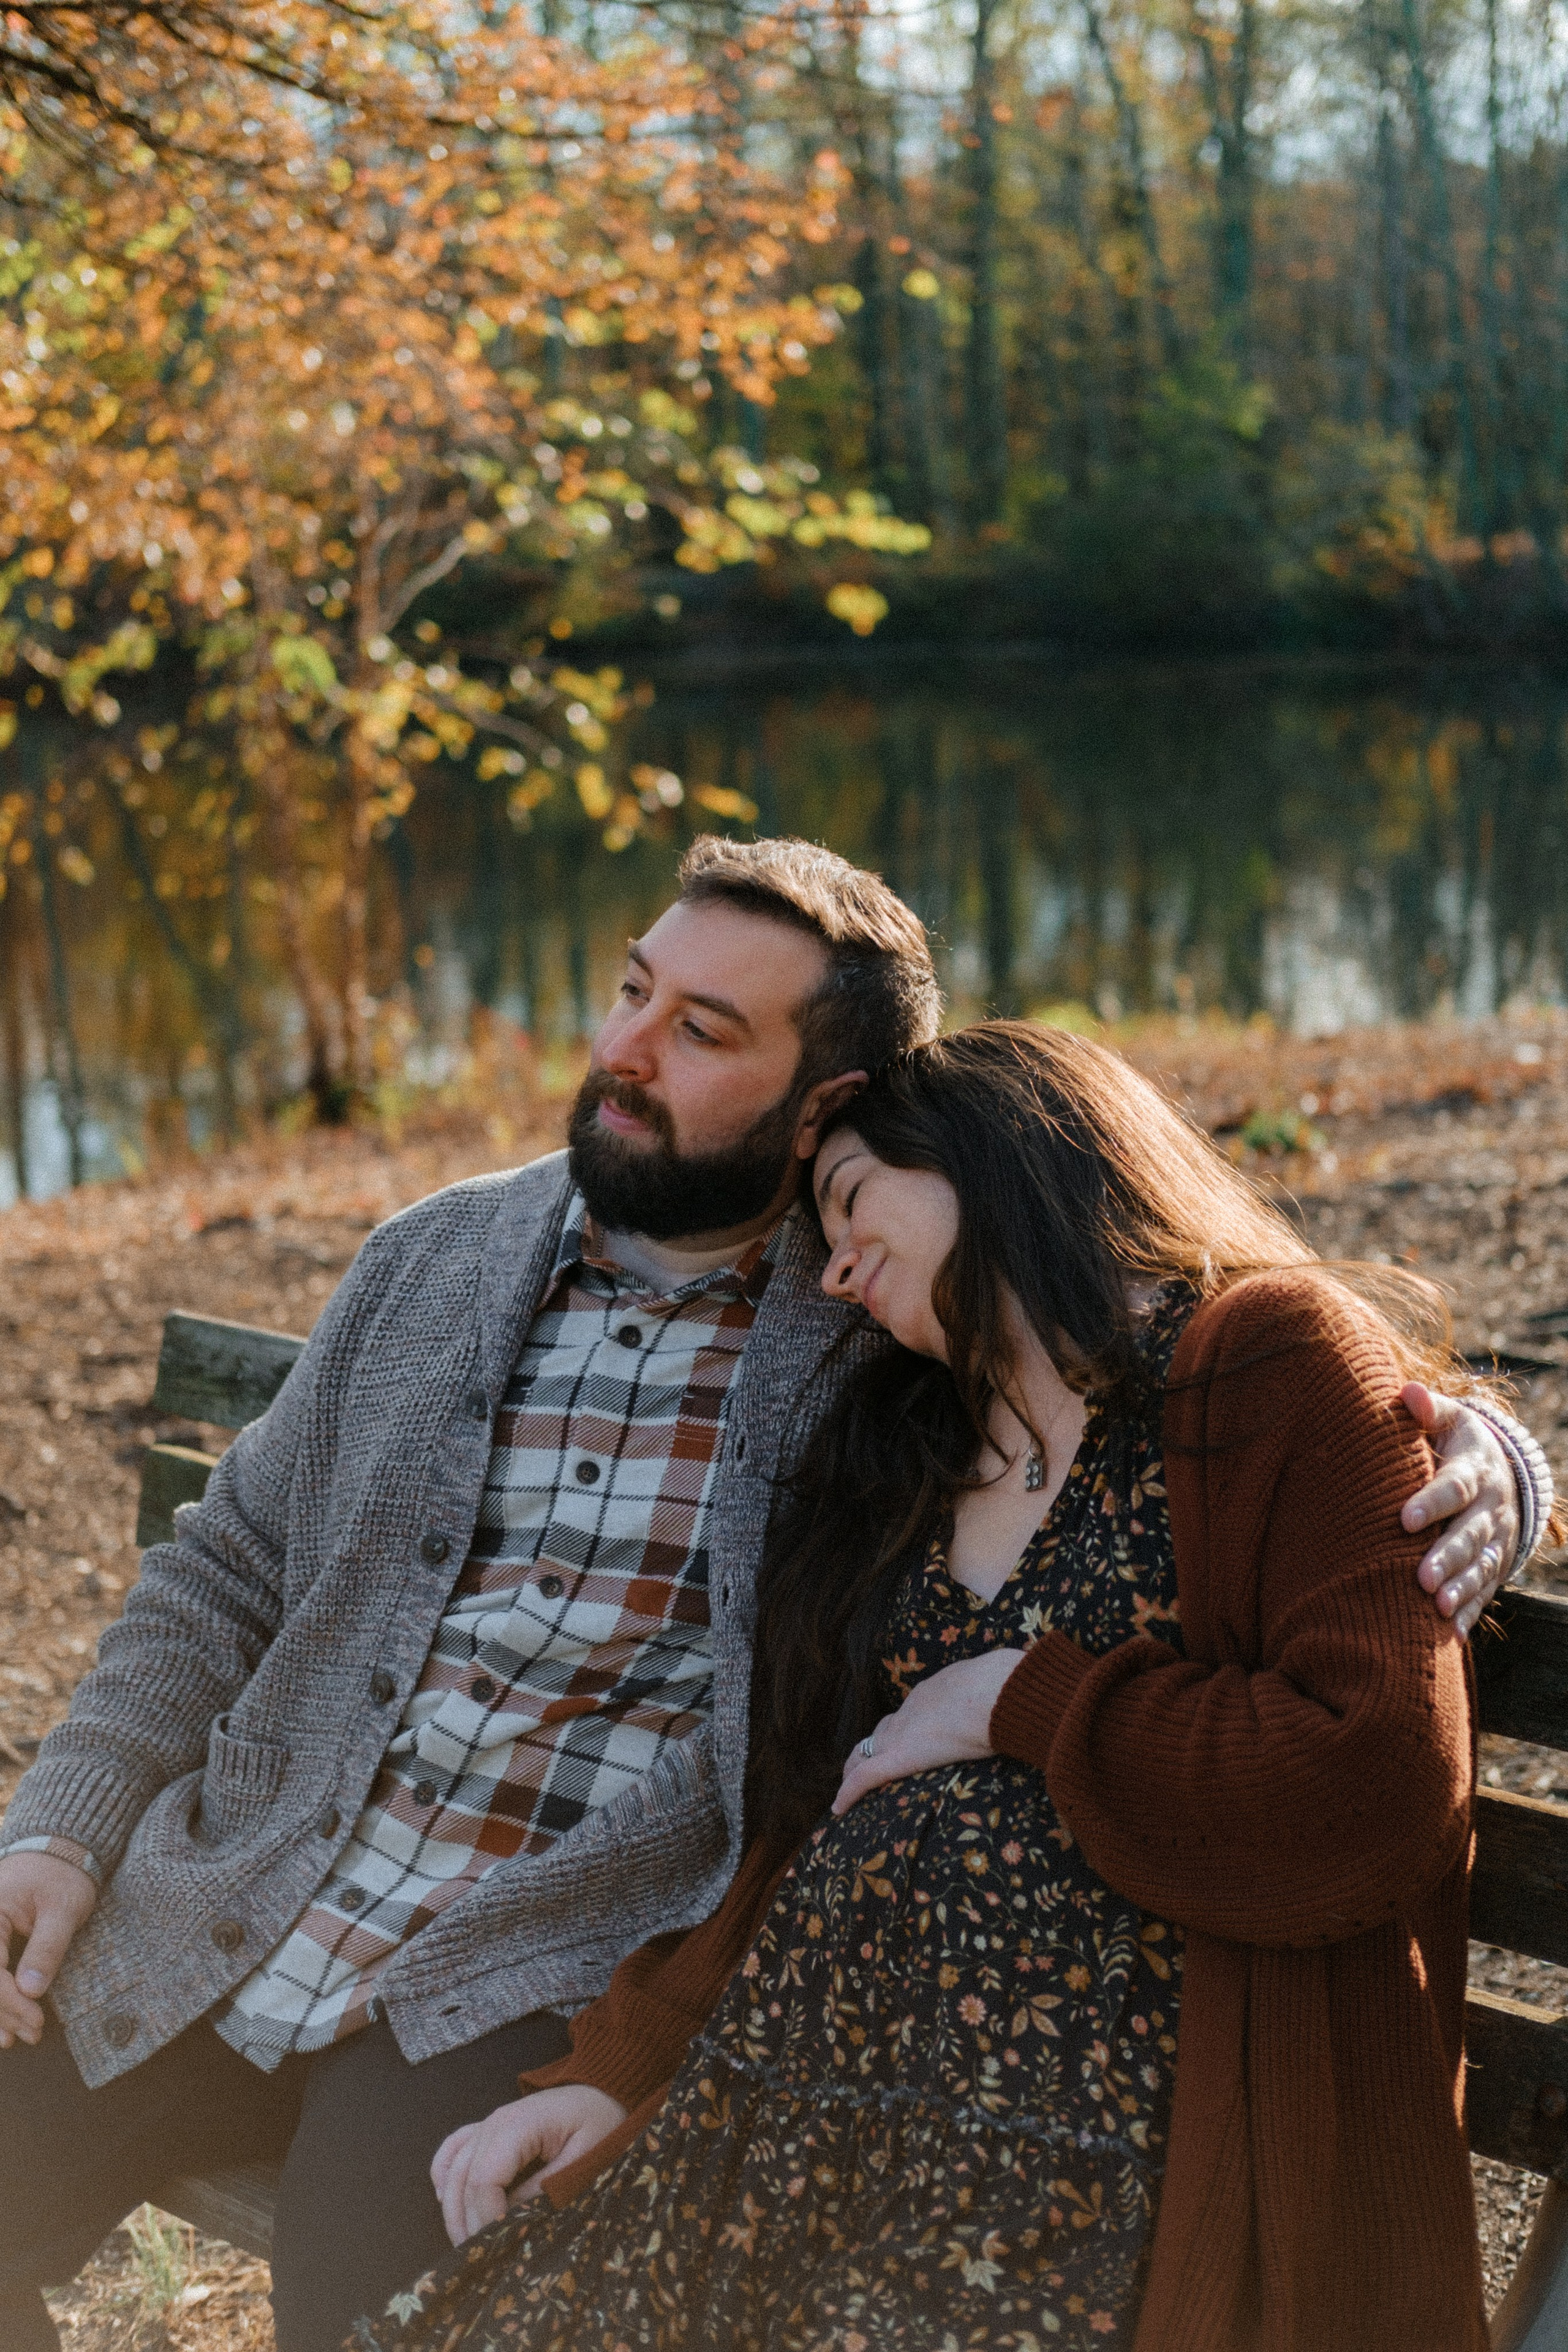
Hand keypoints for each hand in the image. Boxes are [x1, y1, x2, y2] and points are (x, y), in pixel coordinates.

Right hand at [0, 1853, 97, 2049]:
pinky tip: (3, 2025)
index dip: (9, 2002)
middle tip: (31, 2034)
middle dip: (1, 2013)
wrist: (58, 1852)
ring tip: (16, 2037)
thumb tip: (31, 1990)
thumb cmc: (63, 1876)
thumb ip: (47, 1947)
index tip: (36, 2020)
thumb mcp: (64, 1908)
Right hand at [431, 2085, 628, 2245]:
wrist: (599, 2093)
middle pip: (464, 2179)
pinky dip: (443, 2178)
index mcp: (519, 2125)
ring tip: (468, 2244)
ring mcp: (486, 2124)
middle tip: (483, 2257)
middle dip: (468, 2223)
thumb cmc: (599, 2123)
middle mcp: (494, 2122)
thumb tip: (512, 2217)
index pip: (484, 2178)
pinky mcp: (485, 2131)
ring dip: (454, 2210)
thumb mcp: (586, 2156)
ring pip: (452, 2170)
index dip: (486, 2217)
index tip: (501, 2244)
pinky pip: (452, 2152)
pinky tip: (447, 2203)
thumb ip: (548, 2187)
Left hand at [832, 1649, 1024, 1815]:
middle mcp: (913, 1709)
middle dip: (874, 1746)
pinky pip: (864, 1778)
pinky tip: (837, 1808)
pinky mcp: (898, 1757)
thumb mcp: (1006, 1687)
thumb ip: (1008, 1697)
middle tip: (866, 1763)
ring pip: (867, 1751)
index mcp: (938, 1692)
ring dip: (857, 1767)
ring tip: (850, 1784)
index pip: (913, 1711)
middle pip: (883, 1729)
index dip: (905, 1726)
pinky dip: (848, 1792)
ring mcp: (902, 1733)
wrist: (995, 1692)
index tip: (904, 1735)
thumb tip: (1029, 1698)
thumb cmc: (1008, 1688)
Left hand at [1401, 1384, 1520, 1638]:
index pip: (1453, 1487)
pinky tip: (1451, 1633)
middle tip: (1422, 1579)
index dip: (1431, 1503)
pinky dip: (1470, 1612)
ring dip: (1461, 1588)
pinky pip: (1485, 1591)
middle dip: (1447, 1557)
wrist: (1502, 1470)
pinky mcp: (1494, 1564)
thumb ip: (1428, 1409)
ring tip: (1438, 1607)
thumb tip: (1408, 1392)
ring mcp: (1496, 1539)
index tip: (1404, 1520)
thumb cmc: (1455, 1441)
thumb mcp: (1449, 1419)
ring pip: (1480, 1566)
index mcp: (1474, 1470)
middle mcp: (1490, 1508)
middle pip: (1468, 1535)